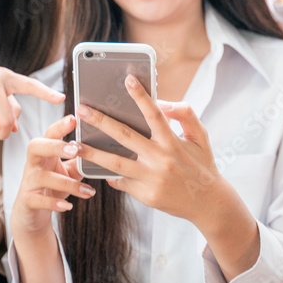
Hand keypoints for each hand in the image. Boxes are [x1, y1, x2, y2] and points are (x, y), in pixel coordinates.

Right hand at [10, 115, 96, 239]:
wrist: (33, 212)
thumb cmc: (54, 185)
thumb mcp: (69, 170)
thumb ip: (81, 160)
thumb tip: (104, 149)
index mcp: (45, 151)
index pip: (50, 133)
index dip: (60, 125)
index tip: (74, 119)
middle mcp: (33, 163)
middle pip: (35, 146)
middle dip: (54, 146)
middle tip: (75, 149)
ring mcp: (29, 181)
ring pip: (43, 177)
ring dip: (67, 183)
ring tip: (87, 191)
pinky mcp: (27, 200)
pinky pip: (38, 200)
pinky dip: (53, 203)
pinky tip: (68, 207)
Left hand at [75, 75, 224, 224]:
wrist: (208, 203)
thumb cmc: (202, 165)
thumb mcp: (201, 136)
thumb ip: (186, 114)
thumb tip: (165, 103)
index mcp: (173, 142)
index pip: (155, 114)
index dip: (141, 96)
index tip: (127, 79)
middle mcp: (161, 159)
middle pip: (126, 136)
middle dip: (102, 122)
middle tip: (82, 110)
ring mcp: (151, 179)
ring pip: (116, 163)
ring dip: (93, 154)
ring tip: (74, 145)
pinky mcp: (145, 195)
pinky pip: (121, 182)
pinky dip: (109, 175)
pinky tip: (96, 168)